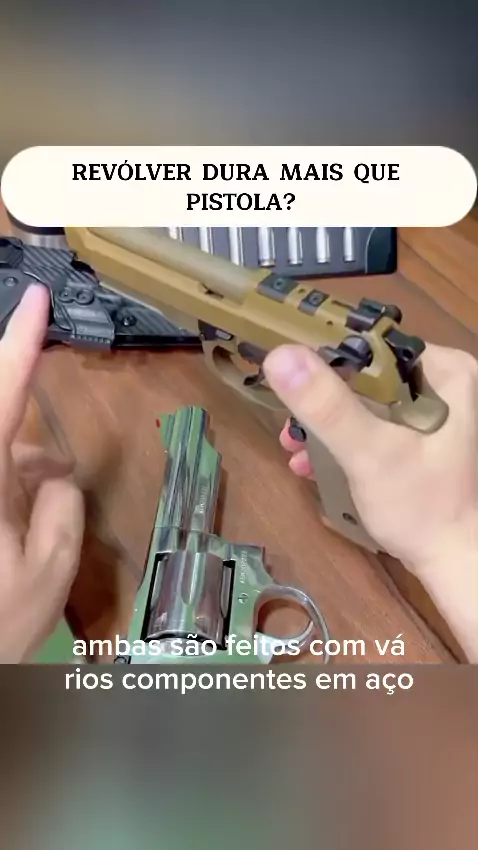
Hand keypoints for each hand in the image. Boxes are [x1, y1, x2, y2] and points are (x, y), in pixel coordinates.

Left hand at [0, 285, 83, 661]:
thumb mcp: (49, 571)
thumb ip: (60, 507)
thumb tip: (51, 474)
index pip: (1, 392)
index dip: (20, 341)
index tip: (36, 298)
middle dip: (28, 445)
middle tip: (56, 480)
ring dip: (17, 473)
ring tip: (40, 521)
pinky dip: (3, 488)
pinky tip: (18, 523)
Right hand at [264, 343, 477, 659]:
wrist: (455, 562)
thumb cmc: (421, 508)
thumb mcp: (370, 453)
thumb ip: (327, 407)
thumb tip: (280, 355)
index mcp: (447, 372)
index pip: (374, 344)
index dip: (326, 359)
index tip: (288, 382)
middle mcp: (446, 383)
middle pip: (366, 375)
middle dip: (322, 402)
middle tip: (289, 426)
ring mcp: (436, 413)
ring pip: (366, 402)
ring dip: (327, 425)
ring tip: (294, 449)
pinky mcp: (424, 439)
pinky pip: (375, 425)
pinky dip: (346, 442)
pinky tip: (313, 463)